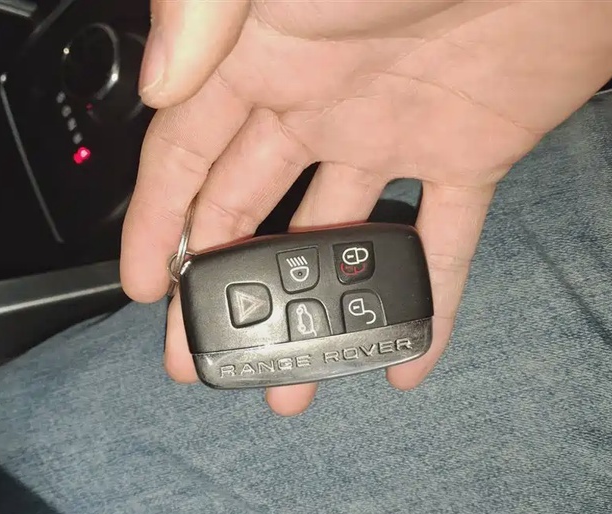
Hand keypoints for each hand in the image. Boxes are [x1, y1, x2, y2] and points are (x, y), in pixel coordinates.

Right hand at [120, 0, 611, 414]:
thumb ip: (206, 16)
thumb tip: (161, 89)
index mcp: (263, 58)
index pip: (187, 156)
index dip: (159, 223)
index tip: (144, 287)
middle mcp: (317, 102)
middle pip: (248, 213)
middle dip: (221, 289)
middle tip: (202, 353)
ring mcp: (389, 133)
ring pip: (335, 241)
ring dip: (314, 311)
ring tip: (295, 379)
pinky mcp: (467, 154)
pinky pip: (439, 240)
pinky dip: (426, 300)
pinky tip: (405, 357)